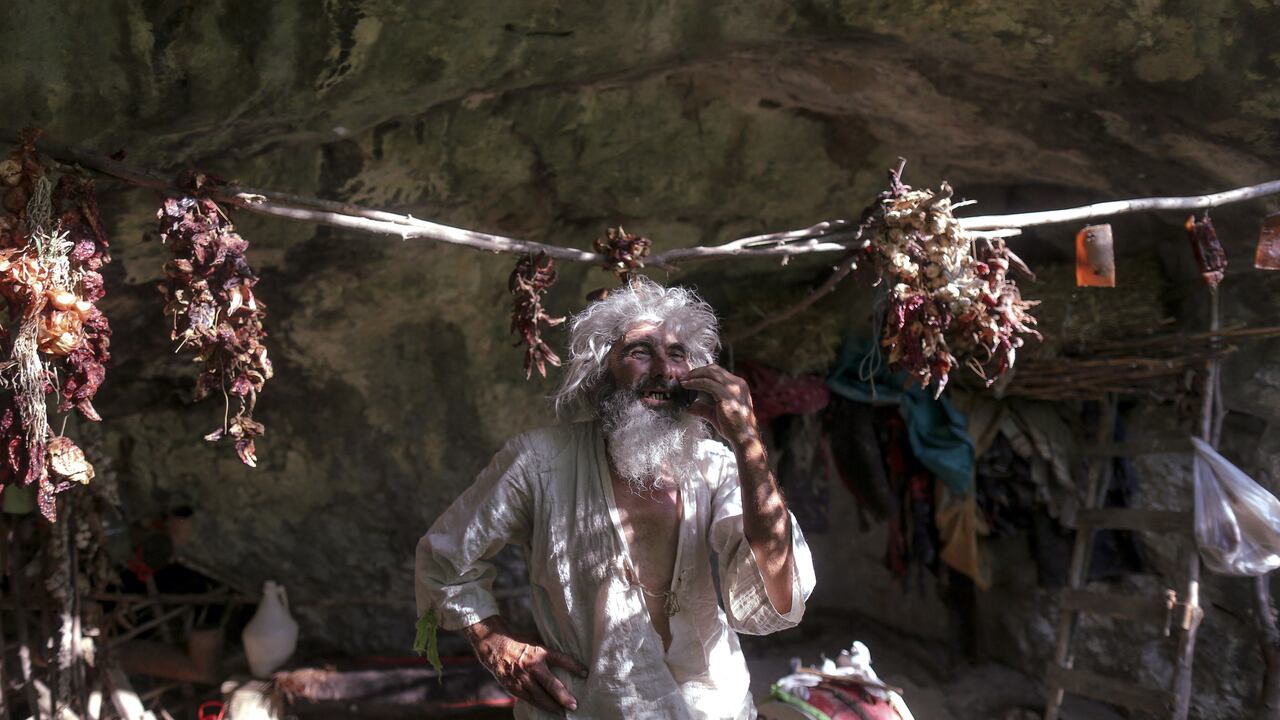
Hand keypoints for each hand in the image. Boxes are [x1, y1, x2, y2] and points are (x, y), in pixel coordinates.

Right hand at [465, 617, 587, 713]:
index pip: (561, 659)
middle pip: (551, 684)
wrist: (493, 645)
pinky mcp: (513, 686)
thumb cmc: (518, 641)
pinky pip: (528, 699)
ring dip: (552, 706)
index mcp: (539, 651)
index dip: (574, 666)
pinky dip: (538, 705)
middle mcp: (531, 665)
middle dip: (564, 696)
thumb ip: (547, 648)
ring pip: (539, 696)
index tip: (585, 673)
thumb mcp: (535, 639)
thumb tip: (567, 649)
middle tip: (574, 705)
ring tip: (563, 712)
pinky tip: (547, 709)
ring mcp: (521, 678)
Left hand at [679, 364, 759, 447]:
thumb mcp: (716, 414)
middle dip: (697, 371)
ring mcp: (733, 389)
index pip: (718, 372)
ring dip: (694, 375)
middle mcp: (738, 384)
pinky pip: (707, 383)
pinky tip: (686, 386)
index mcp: (738, 385)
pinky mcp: (727, 395)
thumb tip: (690, 407)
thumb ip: (704, 408)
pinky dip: (695, 382)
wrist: (744, 438)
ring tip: (683, 380)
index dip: (702, 372)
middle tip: (684, 377)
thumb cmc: (733, 428)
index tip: (689, 377)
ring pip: (710, 373)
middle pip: (714, 369)